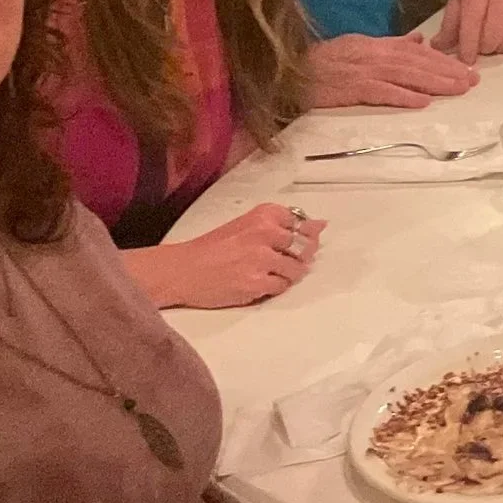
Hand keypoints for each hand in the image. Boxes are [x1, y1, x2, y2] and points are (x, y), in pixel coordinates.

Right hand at [128, 203, 323, 308]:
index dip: (301, 236)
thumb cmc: (212, 249)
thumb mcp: (247, 226)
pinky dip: (273, 288)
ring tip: (264, 272)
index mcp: (263, 215)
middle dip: (300, 257)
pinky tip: (256, 283)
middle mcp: (264, 233)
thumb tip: (321, 225)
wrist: (181, 270)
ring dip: (286, 275)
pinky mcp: (255, 282)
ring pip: (296, 269)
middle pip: (305, 247)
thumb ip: (284, 225)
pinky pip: (281, 287)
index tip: (291, 243)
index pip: (302, 223)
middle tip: (279, 261)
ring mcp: (261, 258)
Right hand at [307, 32, 480, 108]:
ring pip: (406, 75)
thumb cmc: (323, 62)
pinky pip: (381, 93)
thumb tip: (418, 41)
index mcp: (377, 46)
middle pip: (417, 62)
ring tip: (458, 89)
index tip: (467, 69)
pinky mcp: (351, 88)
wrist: (289, 71)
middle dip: (447, 71)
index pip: (417, 52)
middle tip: (473, 80)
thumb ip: (390, 45)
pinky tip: (422, 102)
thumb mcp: (360, 46)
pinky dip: (402, 96)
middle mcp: (374, 56)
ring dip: (434, 82)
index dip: (444, 60)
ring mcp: (363, 72)